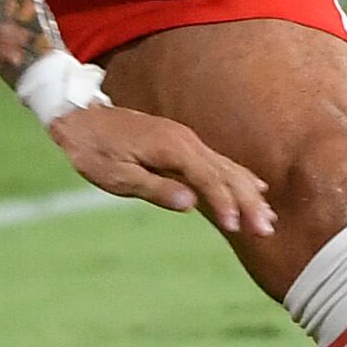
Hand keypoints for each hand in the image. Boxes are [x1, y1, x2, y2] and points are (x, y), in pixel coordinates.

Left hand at [48, 103, 273, 237]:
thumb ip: (154, 189)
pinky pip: (218, 162)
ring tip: (267, 218)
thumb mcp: (115, 176)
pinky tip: (255, 188)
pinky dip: (238, 178)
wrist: (79, 116)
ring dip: (248, 193)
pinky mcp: (182, 144)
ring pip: (226, 168)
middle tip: (266, 230)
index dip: (225, 204)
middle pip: (225, 173)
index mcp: (171, 149)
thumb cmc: (93, 150)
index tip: (238, 227)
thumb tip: (190, 205)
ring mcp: (186, 140)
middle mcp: (185, 141)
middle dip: (248, 202)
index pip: (207, 179)